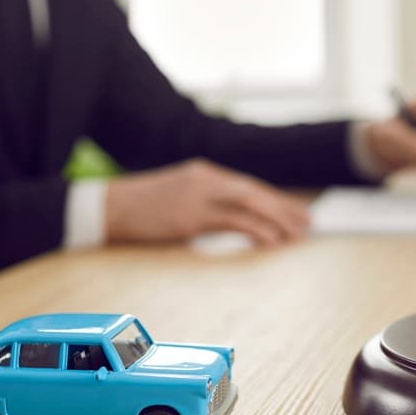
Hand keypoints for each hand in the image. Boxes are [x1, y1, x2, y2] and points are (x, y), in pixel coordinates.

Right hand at [105, 160, 309, 245]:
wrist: (107, 207)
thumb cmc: (141, 208)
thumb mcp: (178, 198)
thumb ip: (206, 204)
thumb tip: (234, 222)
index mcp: (204, 174)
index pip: (249, 186)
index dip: (277, 200)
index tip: (298, 213)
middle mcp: (205, 179)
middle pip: (255, 191)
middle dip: (285, 208)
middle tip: (308, 224)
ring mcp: (197, 195)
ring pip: (249, 202)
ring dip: (277, 219)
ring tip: (297, 235)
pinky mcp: (189, 215)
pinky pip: (231, 221)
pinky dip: (255, 229)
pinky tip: (271, 241)